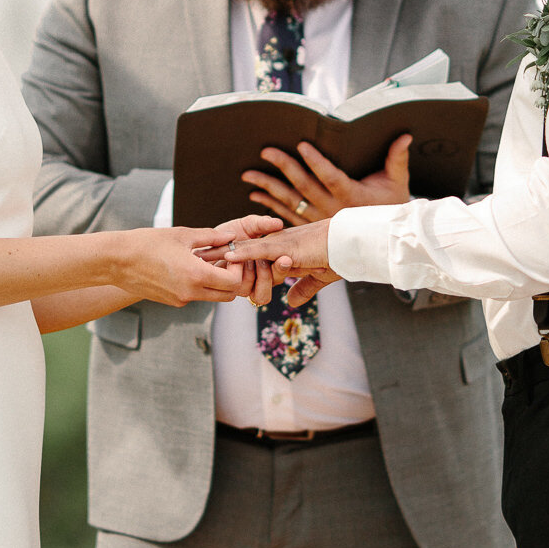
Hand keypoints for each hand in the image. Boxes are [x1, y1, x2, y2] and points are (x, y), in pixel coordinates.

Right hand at [114, 226, 249, 306]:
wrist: (116, 260)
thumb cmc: (147, 243)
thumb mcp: (182, 235)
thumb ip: (211, 237)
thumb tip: (231, 236)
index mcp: (195, 275)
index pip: (232, 283)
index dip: (237, 269)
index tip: (231, 255)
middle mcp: (190, 293)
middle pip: (227, 295)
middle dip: (231, 279)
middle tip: (225, 261)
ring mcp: (180, 300)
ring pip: (211, 297)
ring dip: (215, 282)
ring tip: (205, 260)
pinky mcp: (171, 302)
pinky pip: (194, 296)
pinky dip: (199, 285)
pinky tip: (188, 267)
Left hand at [213, 221, 340, 305]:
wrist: (351, 244)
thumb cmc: (339, 257)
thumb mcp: (318, 278)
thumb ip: (303, 288)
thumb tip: (291, 303)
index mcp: (283, 253)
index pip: (256, 260)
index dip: (236, 264)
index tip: (215, 265)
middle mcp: (278, 246)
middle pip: (245, 253)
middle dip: (220, 256)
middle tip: (197, 257)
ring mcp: (280, 245)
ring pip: (248, 252)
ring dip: (227, 255)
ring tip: (202, 257)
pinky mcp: (287, 247)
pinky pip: (261, 249)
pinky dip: (245, 253)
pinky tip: (229, 255)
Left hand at [242, 134, 411, 225]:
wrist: (385, 240)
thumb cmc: (390, 208)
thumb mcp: (397, 183)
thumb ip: (397, 158)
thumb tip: (405, 136)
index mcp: (350, 196)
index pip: (330, 176)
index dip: (316, 161)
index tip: (302, 145)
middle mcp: (331, 208)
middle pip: (304, 185)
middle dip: (284, 167)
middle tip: (266, 151)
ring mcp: (318, 219)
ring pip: (290, 201)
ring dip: (268, 186)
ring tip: (249, 174)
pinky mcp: (310, 228)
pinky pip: (286, 215)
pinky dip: (270, 205)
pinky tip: (256, 194)